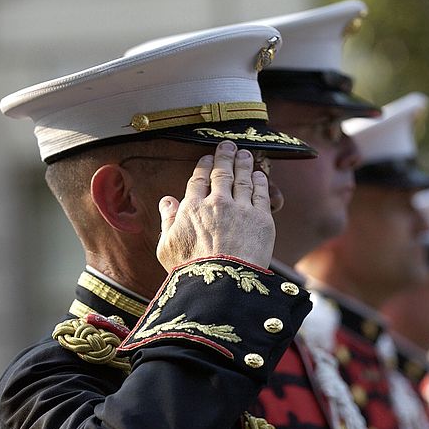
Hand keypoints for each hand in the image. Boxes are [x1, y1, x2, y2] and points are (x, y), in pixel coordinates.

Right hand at [156, 141, 275, 271]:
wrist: (222, 283)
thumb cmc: (191, 271)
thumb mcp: (167, 247)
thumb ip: (167, 221)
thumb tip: (167, 201)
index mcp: (192, 208)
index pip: (198, 180)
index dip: (203, 166)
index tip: (206, 158)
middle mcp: (216, 202)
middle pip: (222, 172)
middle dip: (225, 156)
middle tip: (228, 146)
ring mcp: (240, 208)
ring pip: (243, 179)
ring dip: (244, 164)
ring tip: (245, 154)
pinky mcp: (261, 218)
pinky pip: (261, 193)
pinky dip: (260, 181)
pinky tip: (259, 174)